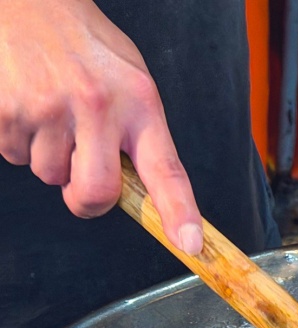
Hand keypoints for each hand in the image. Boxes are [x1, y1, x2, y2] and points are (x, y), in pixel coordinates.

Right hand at [0, 0, 202, 253]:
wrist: (30, 0)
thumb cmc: (86, 46)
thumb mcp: (132, 81)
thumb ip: (140, 134)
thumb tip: (145, 192)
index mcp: (139, 103)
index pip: (167, 170)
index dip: (180, 213)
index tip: (190, 244)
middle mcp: (97, 107)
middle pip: (97, 193)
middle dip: (87, 200)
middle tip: (82, 178)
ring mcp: (49, 109)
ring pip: (50, 176)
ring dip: (50, 159)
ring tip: (52, 113)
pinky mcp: (8, 111)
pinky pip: (15, 156)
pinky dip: (20, 142)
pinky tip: (28, 107)